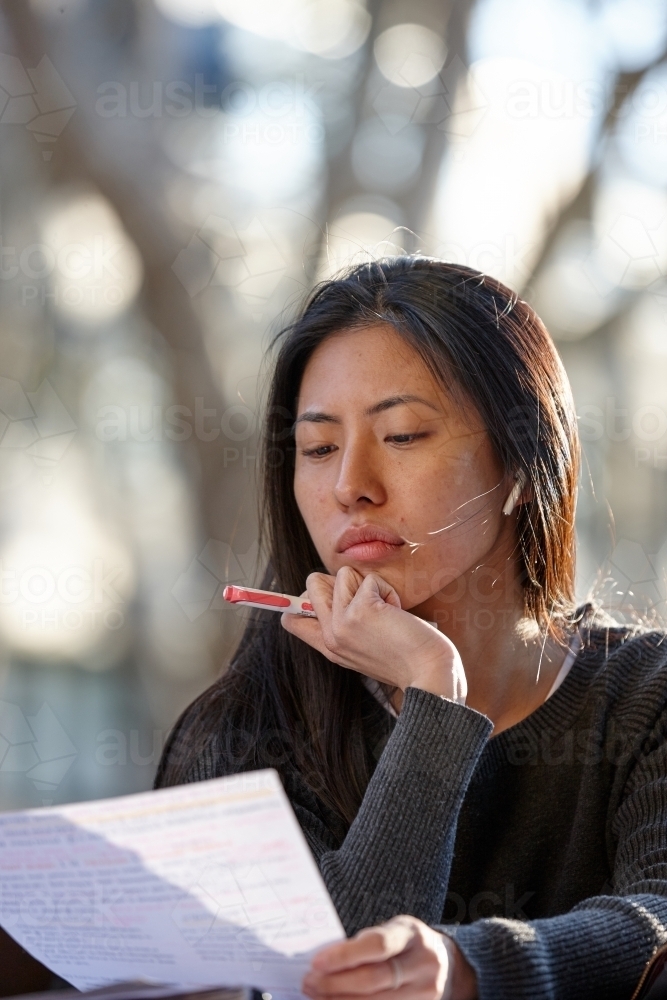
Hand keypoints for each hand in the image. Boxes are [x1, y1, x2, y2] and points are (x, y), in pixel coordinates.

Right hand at [281, 567, 466, 701]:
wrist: (429, 673)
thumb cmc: (407, 659)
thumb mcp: (365, 648)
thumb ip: (346, 627)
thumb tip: (335, 588)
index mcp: (329, 648)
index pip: (292, 619)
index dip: (306, 600)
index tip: (333, 601)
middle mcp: (330, 636)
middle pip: (313, 582)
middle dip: (343, 582)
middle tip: (368, 604)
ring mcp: (342, 623)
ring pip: (343, 573)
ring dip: (370, 585)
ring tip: (387, 612)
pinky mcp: (361, 610)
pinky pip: (370, 578)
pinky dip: (387, 590)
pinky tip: (397, 613)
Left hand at [301, 914, 476, 999]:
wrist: (444, 964)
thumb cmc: (405, 944)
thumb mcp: (391, 931)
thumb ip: (364, 943)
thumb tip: (323, 961)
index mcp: (412, 934)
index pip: (377, 945)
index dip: (344, 955)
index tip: (316, 962)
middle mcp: (423, 964)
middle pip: (374, 980)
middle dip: (336, 984)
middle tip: (309, 983)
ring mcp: (426, 993)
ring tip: (317, 996)